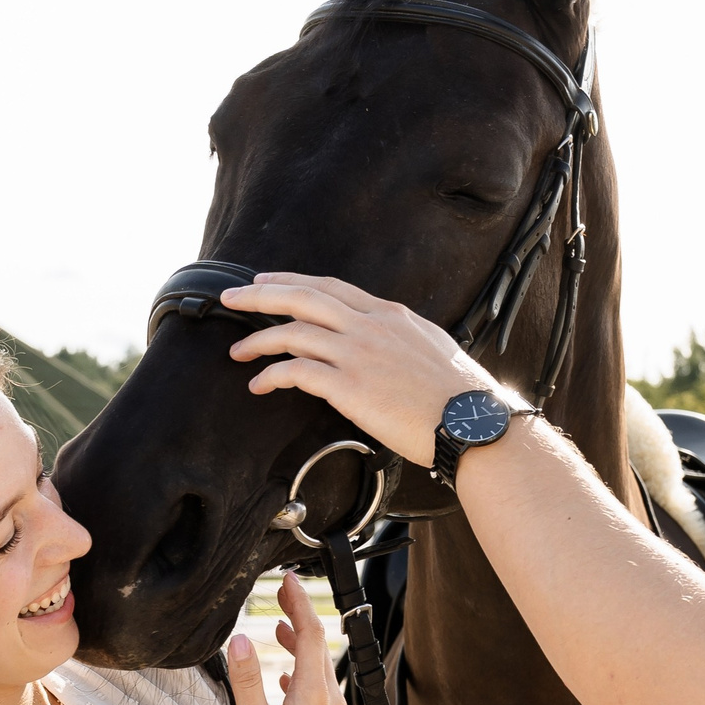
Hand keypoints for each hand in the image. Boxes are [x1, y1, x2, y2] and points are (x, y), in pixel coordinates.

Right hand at [223, 571, 344, 704]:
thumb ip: (246, 681)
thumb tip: (241, 639)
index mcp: (312, 692)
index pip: (310, 632)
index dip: (299, 602)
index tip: (289, 579)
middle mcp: (329, 699)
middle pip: (317, 644)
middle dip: (299, 615)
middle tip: (282, 593)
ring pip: (318, 666)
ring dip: (300, 643)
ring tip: (280, 627)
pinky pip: (318, 688)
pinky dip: (303, 671)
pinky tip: (286, 679)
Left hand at [224, 273, 505, 463]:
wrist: (473, 423)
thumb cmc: (460, 398)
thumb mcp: (433, 349)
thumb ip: (402, 338)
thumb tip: (388, 342)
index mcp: (390, 315)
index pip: (332, 287)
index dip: (294, 281)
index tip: (267, 281)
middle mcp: (371, 326)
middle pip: (303, 297)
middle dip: (261, 294)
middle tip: (231, 297)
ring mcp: (358, 354)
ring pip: (292, 332)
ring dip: (258, 339)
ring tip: (238, 351)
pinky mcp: (350, 387)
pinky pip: (296, 372)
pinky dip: (271, 375)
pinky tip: (259, 383)